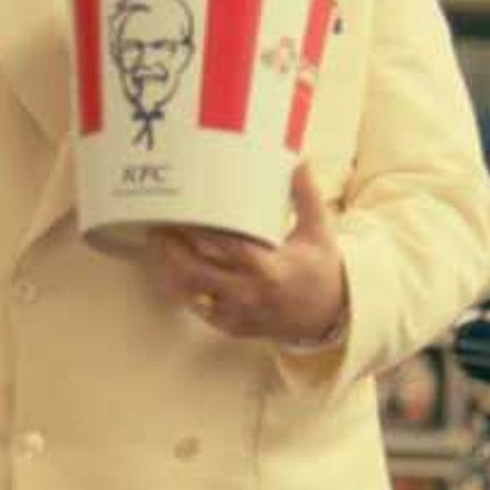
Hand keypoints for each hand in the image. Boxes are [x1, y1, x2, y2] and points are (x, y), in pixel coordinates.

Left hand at [150, 163, 349, 346]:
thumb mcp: (319, 231)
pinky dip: (184, 290)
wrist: (330, 317)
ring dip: (170, 269)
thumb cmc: (321, 271)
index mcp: (269, 268)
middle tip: (159, 226)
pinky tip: (173, 272)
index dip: (198, 231)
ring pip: (191, 293)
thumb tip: (299, 162)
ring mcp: (239, 313)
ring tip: (160, 246)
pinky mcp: (232, 326)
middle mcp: (249, 293)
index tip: (182, 213)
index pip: (224, 246)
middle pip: (196, 270)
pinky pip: (199, 309)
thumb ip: (306, 196)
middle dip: (171, 248)